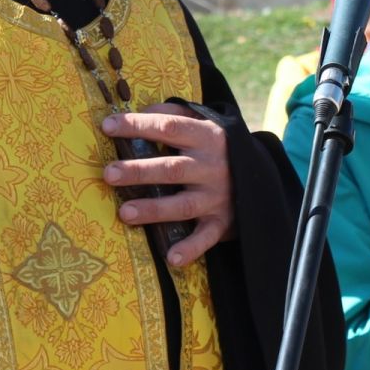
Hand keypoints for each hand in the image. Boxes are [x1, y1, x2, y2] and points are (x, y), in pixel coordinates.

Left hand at [101, 104, 232, 266]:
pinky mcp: (223, 222)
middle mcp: (211, 166)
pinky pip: (206, 237)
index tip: (108, 126)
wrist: (262, 177)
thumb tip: (139, 111)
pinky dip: (191, 249)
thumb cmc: (217, 148)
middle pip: (172, 168)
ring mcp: (217, 196)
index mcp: (206, 137)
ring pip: (183, 204)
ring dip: (154, 209)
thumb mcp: (204, 123)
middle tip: (109, 173)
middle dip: (140, 171)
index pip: (169, 127)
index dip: (138, 125)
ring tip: (125, 212)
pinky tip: (172, 258)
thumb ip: (173, 113)